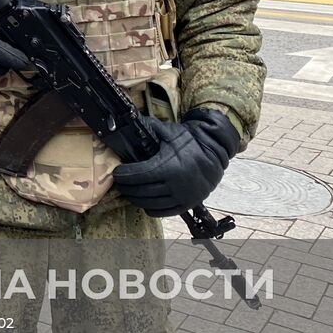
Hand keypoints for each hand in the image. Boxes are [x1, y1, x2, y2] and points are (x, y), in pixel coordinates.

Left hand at [110, 109, 240, 216]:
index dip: (124, 176)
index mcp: (168, 166)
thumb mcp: (170, 132)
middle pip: (141, 191)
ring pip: (150, 204)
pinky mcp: (186, 205)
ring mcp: (181, 197)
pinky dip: (150, 209)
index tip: (116, 173)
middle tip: (119, 183)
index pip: (138, 176)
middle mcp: (175, 185)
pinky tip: (144, 202)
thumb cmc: (190, 143)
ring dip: (135, 199)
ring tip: (129, 191)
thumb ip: (150, 127)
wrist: (215, 155)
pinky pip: (163, 212)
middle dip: (126, 188)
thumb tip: (129, 120)